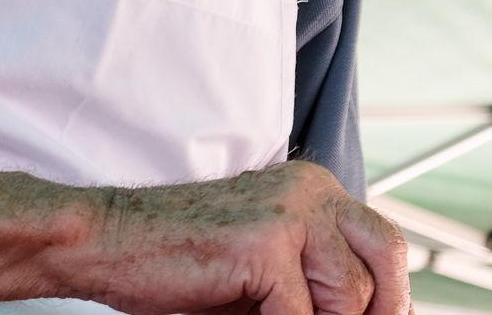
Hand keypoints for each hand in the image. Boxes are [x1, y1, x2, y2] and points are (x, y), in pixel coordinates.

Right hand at [75, 161, 410, 314]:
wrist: (104, 242)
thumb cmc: (176, 262)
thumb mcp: (266, 270)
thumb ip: (315, 283)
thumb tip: (373, 314)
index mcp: (310, 189)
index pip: (385, 247)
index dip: (387, 299)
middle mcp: (307, 189)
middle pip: (384, 264)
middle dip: (372, 311)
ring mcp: (288, 212)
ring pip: (348, 299)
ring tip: (259, 311)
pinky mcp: (264, 242)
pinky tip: (239, 313)